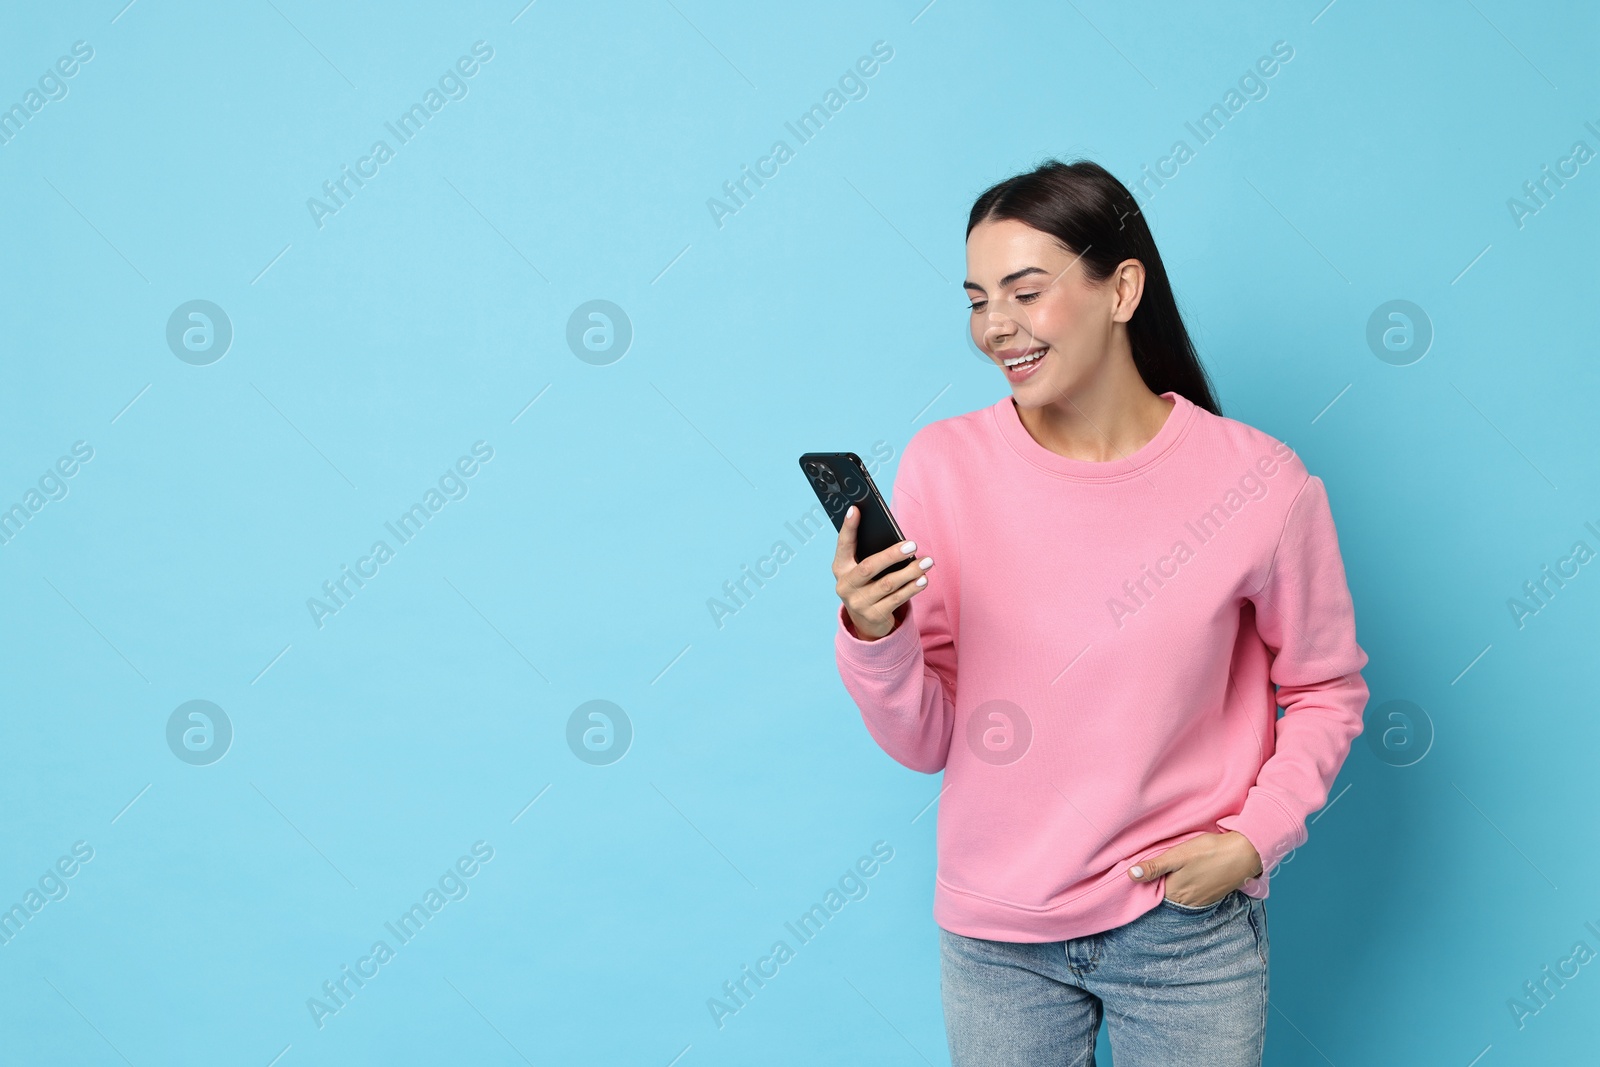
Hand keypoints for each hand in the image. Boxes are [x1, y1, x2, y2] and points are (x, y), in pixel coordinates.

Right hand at [833, 505, 934, 640]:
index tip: (856, 509)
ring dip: (910, 572)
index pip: (843, 544)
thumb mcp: (861, 568)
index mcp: (840, 568)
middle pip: (869, 567)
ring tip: (927, 562)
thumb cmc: (868, 583)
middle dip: (892, 555)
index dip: (848, 527)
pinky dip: (912, 588)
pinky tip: (923, 579)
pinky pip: (897, 599)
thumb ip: (870, 552)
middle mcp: (846, 586)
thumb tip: (895, 536)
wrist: (865, 621)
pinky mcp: (874, 616)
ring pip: (888, 584)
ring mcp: (859, 603)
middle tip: (913, 544)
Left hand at [1128, 831, 1262, 907]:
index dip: (1145, 884)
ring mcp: (1201, 901)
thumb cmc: (1209, 852)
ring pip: (1179, 896)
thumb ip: (1154, 867)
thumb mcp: (1177, 856)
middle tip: (1153, 871)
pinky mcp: (1211, 896)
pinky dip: (1186, 888)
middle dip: (1158, 886)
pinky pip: (1192, 896)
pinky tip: (1187, 875)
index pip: (1152, 894)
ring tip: (1169, 872)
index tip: (1139, 874)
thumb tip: (1131, 876)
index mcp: (1175, 894)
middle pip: (1165, 896)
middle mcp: (1187, 903)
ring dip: (1173, 887)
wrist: (1244, 854)